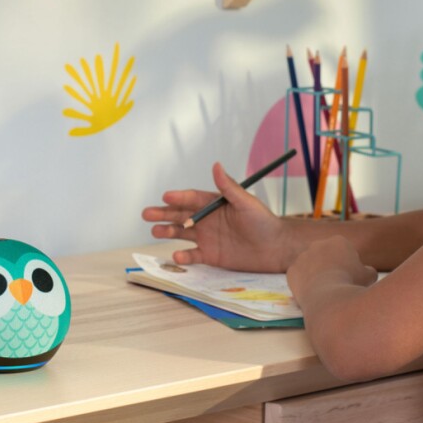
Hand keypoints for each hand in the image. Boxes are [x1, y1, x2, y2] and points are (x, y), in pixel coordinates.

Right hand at [142, 163, 294, 271]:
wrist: (276, 249)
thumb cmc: (264, 222)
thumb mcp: (246, 203)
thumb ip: (229, 187)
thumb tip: (216, 165)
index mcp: (215, 204)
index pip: (192, 198)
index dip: (179, 197)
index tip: (166, 196)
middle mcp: (209, 219)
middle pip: (181, 215)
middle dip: (164, 214)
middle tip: (146, 214)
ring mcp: (208, 238)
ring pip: (182, 233)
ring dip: (168, 231)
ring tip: (154, 231)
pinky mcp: (211, 256)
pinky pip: (193, 255)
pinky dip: (183, 256)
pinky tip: (176, 255)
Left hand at [286, 236, 376, 309]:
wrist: (329, 298)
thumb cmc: (351, 284)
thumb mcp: (369, 276)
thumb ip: (368, 271)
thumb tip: (367, 272)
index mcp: (338, 241)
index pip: (343, 250)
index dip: (348, 265)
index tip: (349, 278)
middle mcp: (318, 244)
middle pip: (325, 255)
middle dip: (330, 266)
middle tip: (336, 283)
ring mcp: (302, 257)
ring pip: (310, 265)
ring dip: (315, 274)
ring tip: (323, 290)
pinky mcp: (291, 270)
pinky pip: (298, 277)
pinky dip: (303, 284)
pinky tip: (311, 293)